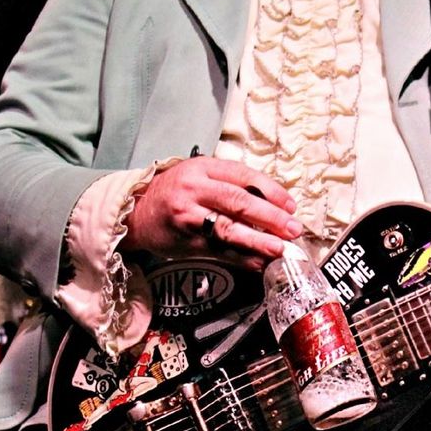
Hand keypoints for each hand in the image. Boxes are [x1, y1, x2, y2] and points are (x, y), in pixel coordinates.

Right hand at [124, 156, 303, 265]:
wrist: (138, 214)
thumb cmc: (175, 192)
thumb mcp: (199, 175)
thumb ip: (230, 183)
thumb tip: (272, 203)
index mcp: (202, 168)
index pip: (243, 176)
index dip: (270, 191)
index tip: (290, 205)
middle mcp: (194, 190)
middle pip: (238, 202)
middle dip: (270, 217)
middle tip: (292, 228)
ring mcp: (189, 217)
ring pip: (229, 230)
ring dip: (258, 241)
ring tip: (279, 249)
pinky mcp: (187, 242)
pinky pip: (219, 251)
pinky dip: (242, 259)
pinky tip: (258, 263)